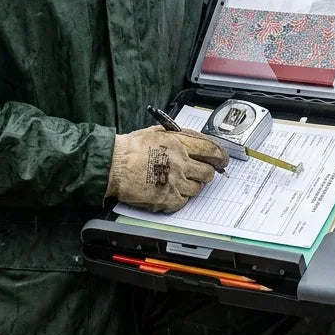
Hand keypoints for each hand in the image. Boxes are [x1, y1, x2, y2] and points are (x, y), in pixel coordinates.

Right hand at [107, 126, 227, 211]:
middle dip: (206, 173)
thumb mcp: (155, 133)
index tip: (222, 160)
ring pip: (197, 188)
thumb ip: (176, 136)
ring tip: (177, 181)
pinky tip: (168, 190)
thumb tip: (191, 140)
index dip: (220, 156)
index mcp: (178, 143)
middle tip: (200, 173)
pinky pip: (184, 201)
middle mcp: (180, 162)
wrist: (112, 166)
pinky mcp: (168, 198)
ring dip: (191, 186)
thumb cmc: (129, 149)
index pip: (211, 150)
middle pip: (208, 172)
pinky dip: (179, 197)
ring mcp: (175, 182)